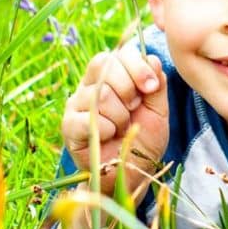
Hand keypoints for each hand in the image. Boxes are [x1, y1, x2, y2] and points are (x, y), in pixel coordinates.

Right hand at [61, 47, 168, 194]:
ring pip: (101, 94)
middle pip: (106, 66)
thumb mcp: (158, 110)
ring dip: (120, 115)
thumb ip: (156, 84)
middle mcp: (90, 85)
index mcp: (111, 76)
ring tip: (121, 127)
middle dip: (129, 90)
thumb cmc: (143, 139)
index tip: (150, 86)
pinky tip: (108, 137)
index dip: (137, 66)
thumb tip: (152, 59)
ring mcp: (76, 104)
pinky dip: (107, 130)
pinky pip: (89, 119)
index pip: (118, 54)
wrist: (131, 174)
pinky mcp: (69, 126)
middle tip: (133, 110)